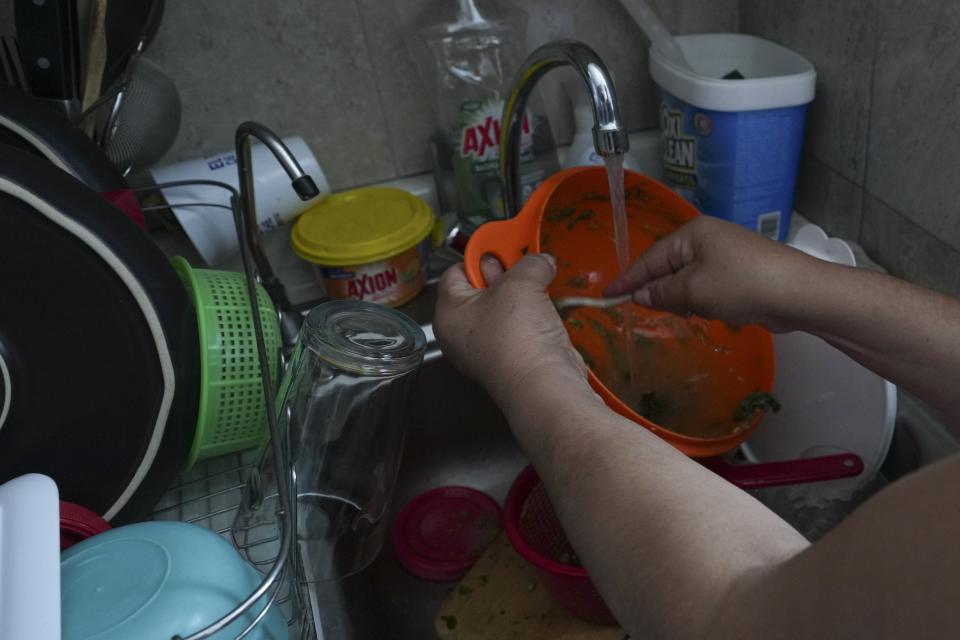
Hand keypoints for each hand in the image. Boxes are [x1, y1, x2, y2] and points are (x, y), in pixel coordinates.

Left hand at [434, 254, 590, 410]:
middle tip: (525, 262)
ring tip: (541, 283)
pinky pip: (518, 328)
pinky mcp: (511, 359)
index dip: (480, 256)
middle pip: (480, 289)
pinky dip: (533, 316)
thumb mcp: (521, 282)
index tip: (503, 247)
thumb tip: (541, 260)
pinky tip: (548, 309)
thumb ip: (529, 262)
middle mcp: (461, 333)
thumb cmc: (516, 334)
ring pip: (502, 309)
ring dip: (524, 295)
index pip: (455, 271)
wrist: (542, 383)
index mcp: (448, 313)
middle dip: (506, 273)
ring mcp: (486, 348)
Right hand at [604, 216, 814, 330]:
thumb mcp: (693, 291)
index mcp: (692, 234)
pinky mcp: (741, 273)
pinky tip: (722, 313)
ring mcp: (726, 255)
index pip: (649, 258)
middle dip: (664, 292)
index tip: (607, 295)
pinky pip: (710, 289)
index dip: (628, 279)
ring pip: (689, 282)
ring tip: (701, 313)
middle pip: (669, 269)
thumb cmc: (741, 284)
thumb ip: (661, 292)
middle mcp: (707, 239)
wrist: (798, 293)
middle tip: (661, 313)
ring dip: (689, 301)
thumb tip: (639, 295)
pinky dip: (709, 303)